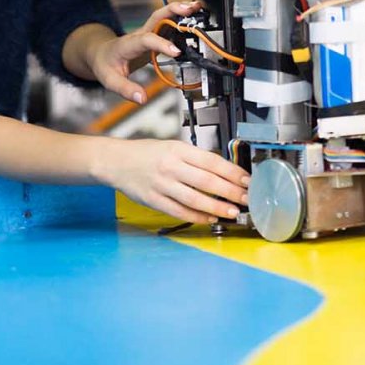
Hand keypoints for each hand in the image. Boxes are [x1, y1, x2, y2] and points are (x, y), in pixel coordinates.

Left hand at [89, 0, 201, 103]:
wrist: (101, 54)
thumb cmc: (105, 65)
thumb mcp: (110, 80)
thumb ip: (126, 89)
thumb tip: (142, 98)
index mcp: (129, 44)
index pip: (146, 40)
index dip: (162, 44)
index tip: (176, 52)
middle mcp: (140, 34)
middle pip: (157, 16)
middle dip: (173, 10)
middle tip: (189, 10)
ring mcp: (148, 32)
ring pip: (164, 16)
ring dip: (180, 10)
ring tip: (197, 7)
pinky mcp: (154, 34)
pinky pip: (168, 23)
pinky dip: (181, 18)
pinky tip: (193, 17)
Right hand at [95, 138, 250, 223]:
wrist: (116, 161)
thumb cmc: (147, 153)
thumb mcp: (173, 146)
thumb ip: (195, 158)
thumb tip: (223, 171)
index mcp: (178, 150)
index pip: (212, 161)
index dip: (232, 172)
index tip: (247, 180)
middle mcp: (171, 166)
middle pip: (207, 181)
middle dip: (230, 192)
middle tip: (246, 198)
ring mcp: (162, 185)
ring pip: (195, 199)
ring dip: (217, 207)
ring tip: (232, 212)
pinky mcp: (154, 200)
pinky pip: (179, 211)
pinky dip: (197, 217)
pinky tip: (210, 218)